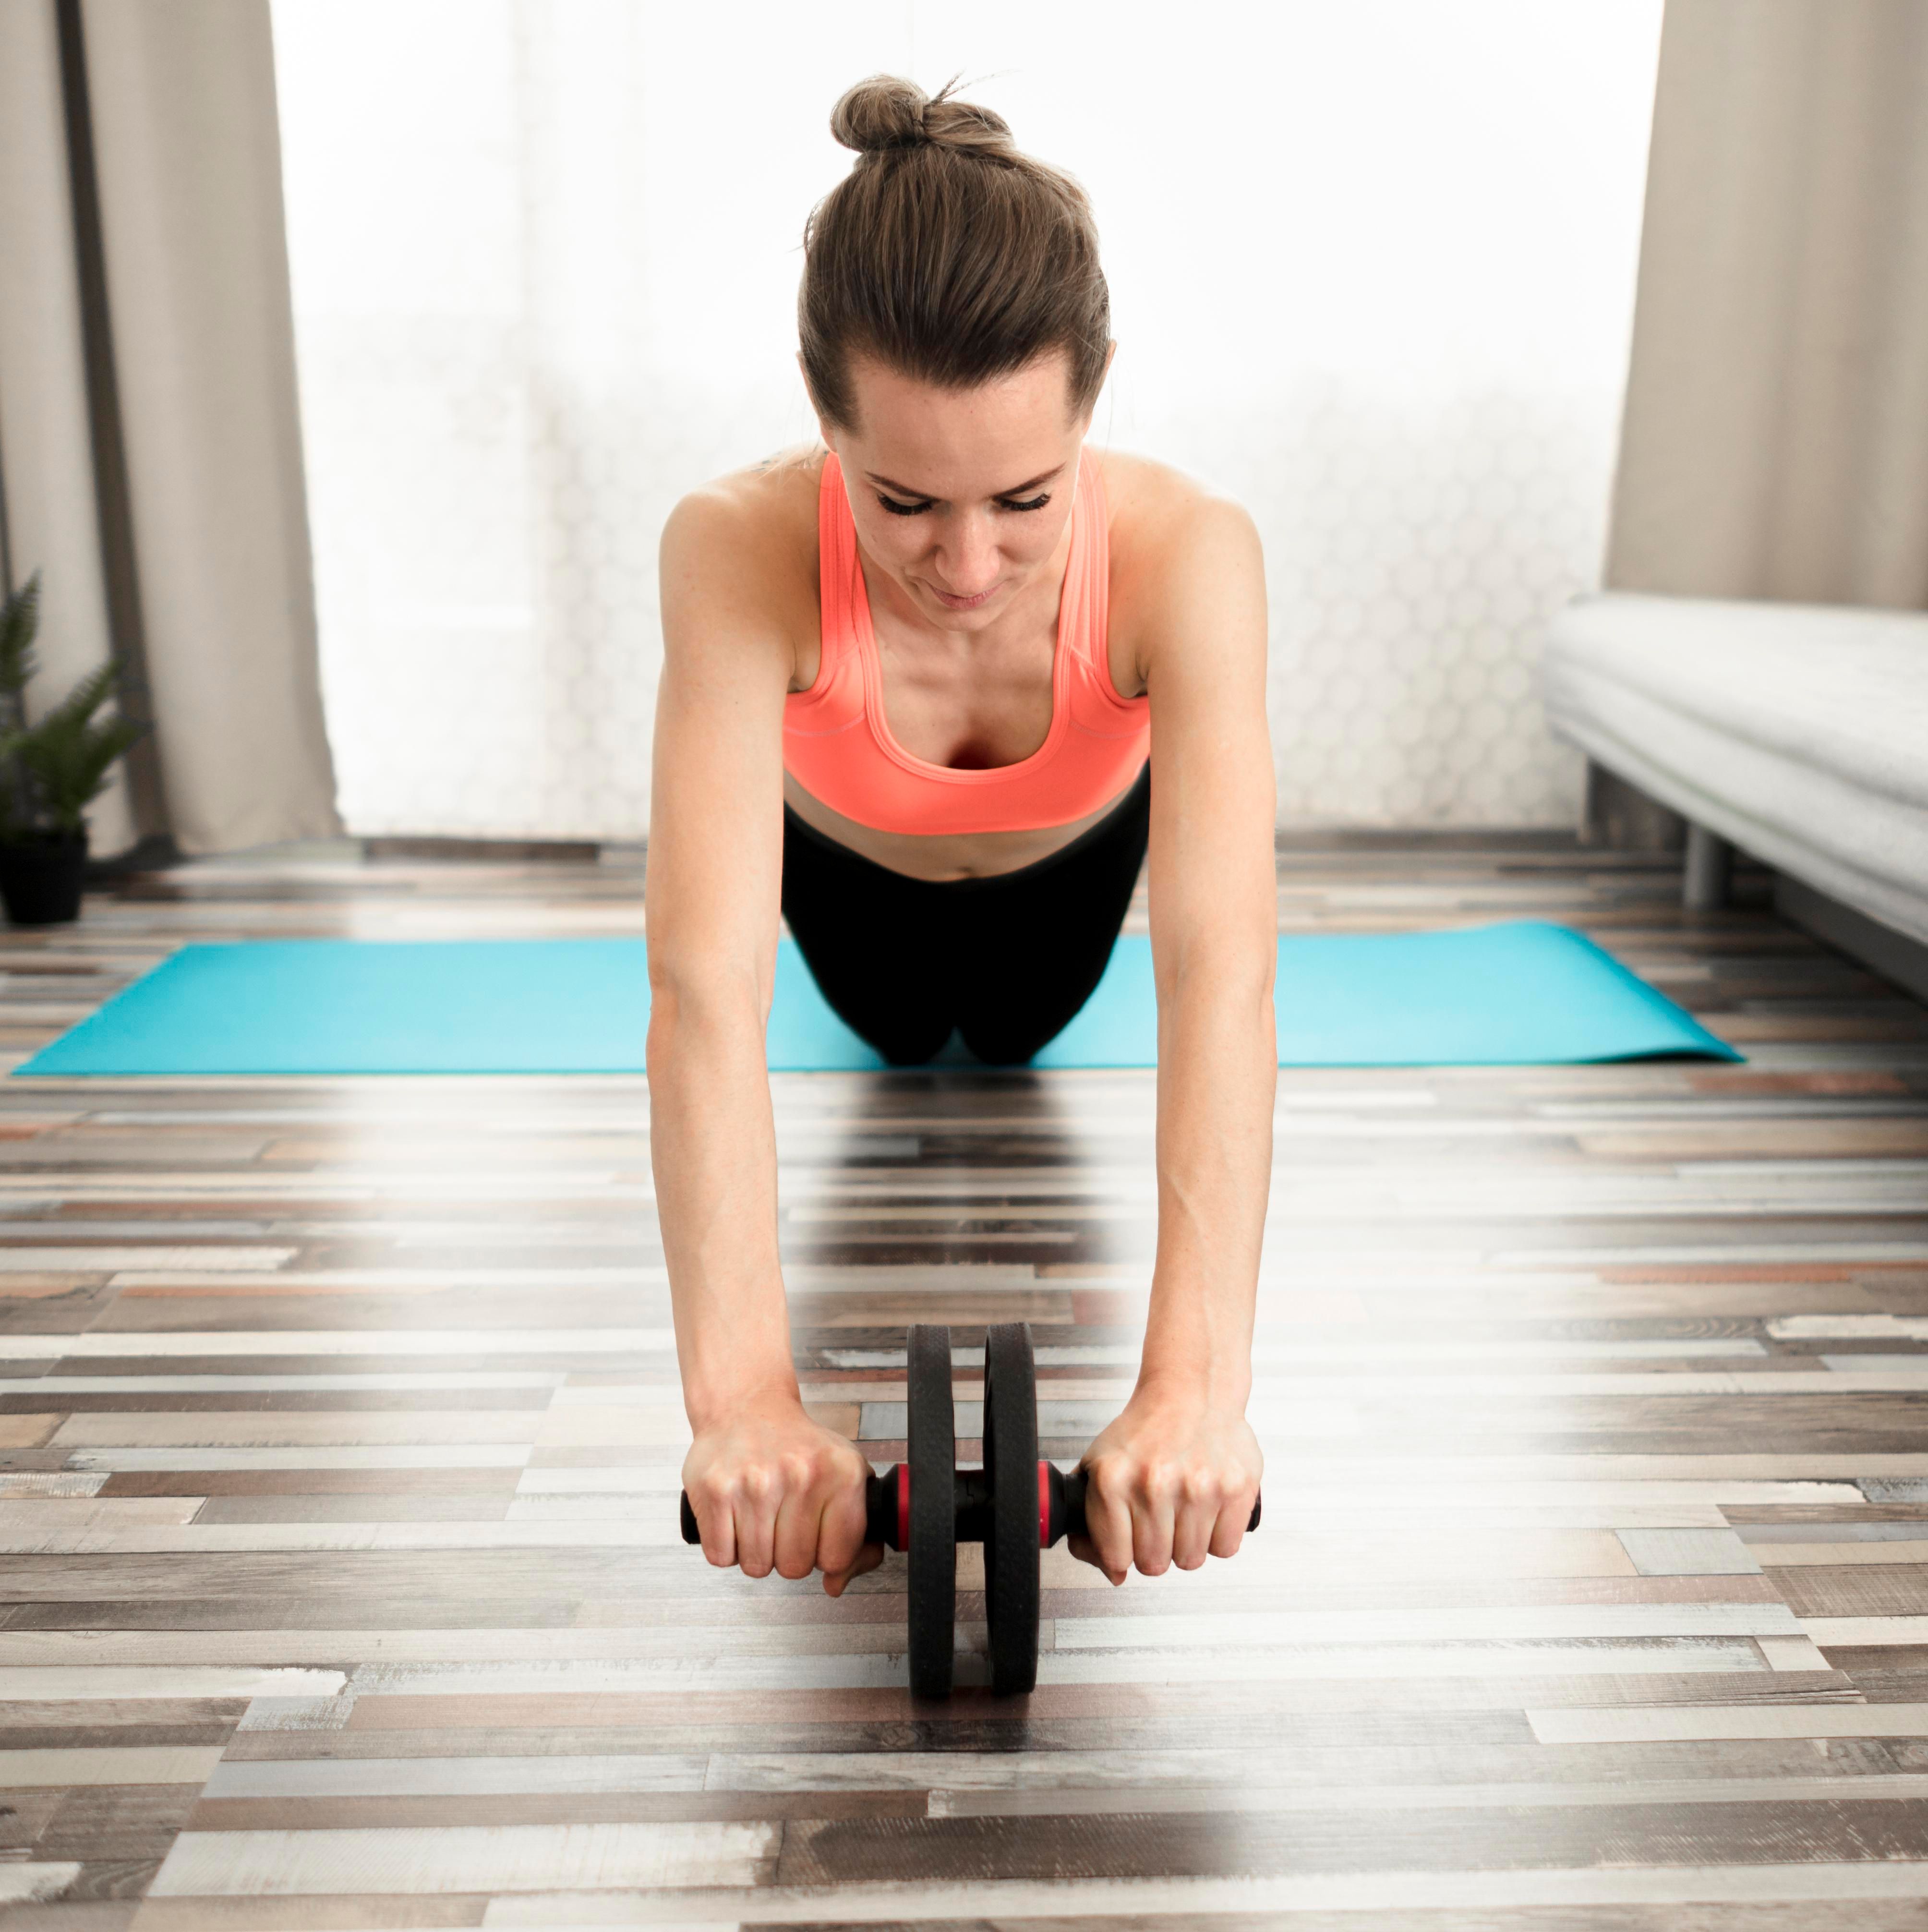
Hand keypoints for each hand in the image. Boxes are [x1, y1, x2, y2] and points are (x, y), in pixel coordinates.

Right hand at [681, 1395, 882, 1595]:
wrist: (747, 1408)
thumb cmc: (797, 1448)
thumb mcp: (843, 1476)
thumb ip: (855, 1535)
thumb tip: (836, 1584)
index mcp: (842, 1473)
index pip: (837, 1557)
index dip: (825, 1556)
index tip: (817, 1537)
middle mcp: (801, 1475)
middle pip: (794, 1567)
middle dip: (787, 1555)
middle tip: (783, 1524)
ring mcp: (755, 1483)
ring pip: (756, 1566)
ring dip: (755, 1552)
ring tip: (759, 1518)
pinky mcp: (715, 1490)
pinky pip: (721, 1557)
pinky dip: (726, 1547)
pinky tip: (735, 1518)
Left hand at [1069, 1387, 1261, 1584]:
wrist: (1191, 1391)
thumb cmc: (1145, 1431)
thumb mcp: (1099, 1465)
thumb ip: (1092, 1522)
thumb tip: (1114, 1573)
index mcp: (1113, 1479)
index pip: (1116, 1558)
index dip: (1122, 1554)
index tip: (1127, 1540)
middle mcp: (1155, 1484)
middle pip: (1154, 1564)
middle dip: (1155, 1549)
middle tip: (1159, 1521)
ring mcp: (1198, 1488)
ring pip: (1190, 1560)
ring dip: (1187, 1543)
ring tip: (1183, 1509)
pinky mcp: (1235, 1489)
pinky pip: (1224, 1548)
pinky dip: (1217, 1537)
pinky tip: (1207, 1508)